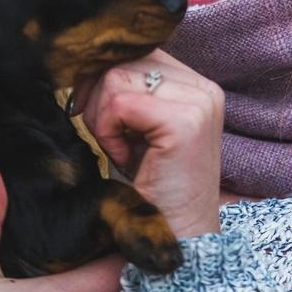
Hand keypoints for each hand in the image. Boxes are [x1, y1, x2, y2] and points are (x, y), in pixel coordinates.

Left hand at [75, 49, 223, 238]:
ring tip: (124, 151)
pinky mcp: (184, 121)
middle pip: (124, 60)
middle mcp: (205, 88)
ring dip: (104, 119)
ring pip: (116, 78)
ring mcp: (199, 102)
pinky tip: (126, 158)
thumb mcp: (141, 130)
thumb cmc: (153, 190)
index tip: (103, 119)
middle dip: (101, 100)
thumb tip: (86, 61)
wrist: (177, 240)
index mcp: (199, 86)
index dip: (107, 81)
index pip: (139, 52)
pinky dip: (109, 132)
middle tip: (114, 140)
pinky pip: (119, 104)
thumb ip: (130, 90)